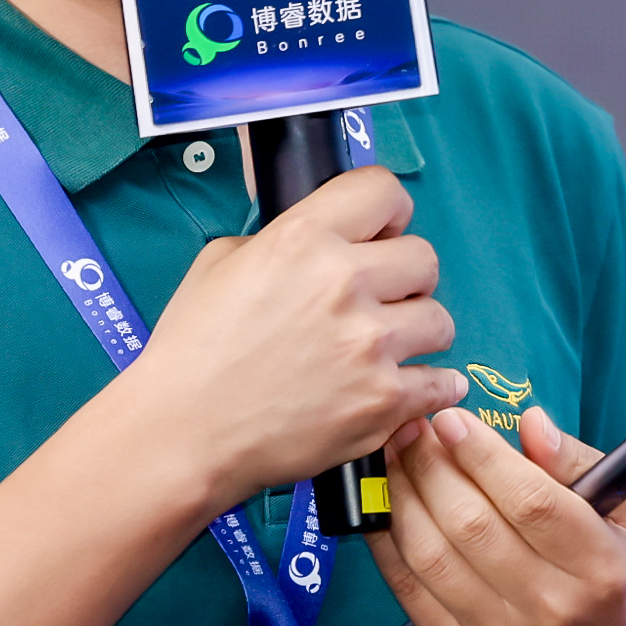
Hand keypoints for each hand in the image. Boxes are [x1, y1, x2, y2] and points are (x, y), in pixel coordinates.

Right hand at [130, 167, 469, 505]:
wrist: (182, 434)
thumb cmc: (191, 352)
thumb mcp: (220, 263)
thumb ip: (281, 239)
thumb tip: (323, 237)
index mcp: (302, 239)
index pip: (384, 191)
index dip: (388, 212)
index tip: (383, 231)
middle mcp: (344, 283)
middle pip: (425, 257)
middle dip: (405, 276)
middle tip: (381, 298)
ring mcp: (370, 345)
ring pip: (440, 320)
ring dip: (417, 333)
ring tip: (385, 348)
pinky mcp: (383, 401)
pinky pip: (442, 382)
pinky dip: (431, 386)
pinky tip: (412, 384)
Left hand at [374, 406, 625, 625]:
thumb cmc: (620, 584)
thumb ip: (583, 465)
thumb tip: (531, 423)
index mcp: (600, 568)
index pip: (531, 501)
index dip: (483, 454)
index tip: (452, 419)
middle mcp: (551, 609)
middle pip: (473, 524)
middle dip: (432, 465)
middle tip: (411, 428)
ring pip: (433, 555)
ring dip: (403, 496)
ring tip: (392, 457)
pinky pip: (410, 591)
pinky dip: (387, 542)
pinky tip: (383, 506)